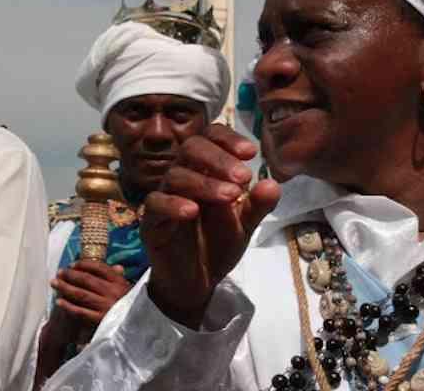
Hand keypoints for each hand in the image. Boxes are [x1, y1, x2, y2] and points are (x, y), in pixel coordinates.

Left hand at [51, 260, 131, 326]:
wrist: (140, 329)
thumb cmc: (133, 308)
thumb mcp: (131, 292)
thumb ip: (122, 280)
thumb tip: (118, 267)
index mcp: (120, 282)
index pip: (99, 268)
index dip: (84, 264)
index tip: (73, 264)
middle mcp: (113, 292)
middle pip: (87, 279)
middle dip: (71, 274)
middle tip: (59, 272)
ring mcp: (106, 306)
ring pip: (81, 294)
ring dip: (65, 287)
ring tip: (54, 283)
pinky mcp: (100, 320)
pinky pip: (80, 312)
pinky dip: (68, 306)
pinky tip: (58, 301)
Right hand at [141, 124, 280, 328]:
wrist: (197, 283)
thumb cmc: (217, 245)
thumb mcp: (244, 225)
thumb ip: (258, 205)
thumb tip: (272, 183)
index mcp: (204, 171)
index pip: (209, 138)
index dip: (228, 139)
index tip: (251, 152)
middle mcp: (182, 177)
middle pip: (190, 148)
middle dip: (218, 159)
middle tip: (243, 177)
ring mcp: (164, 197)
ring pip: (176, 175)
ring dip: (205, 183)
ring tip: (230, 197)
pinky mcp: (151, 222)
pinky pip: (156, 204)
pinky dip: (173, 204)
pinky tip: (192, 211)